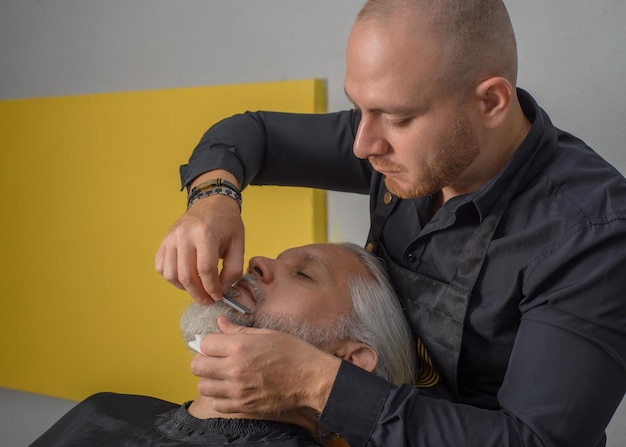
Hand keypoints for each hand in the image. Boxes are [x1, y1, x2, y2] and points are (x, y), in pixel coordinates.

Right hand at [156, 176, 244, 303]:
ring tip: (198, 288)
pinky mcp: (163, 241)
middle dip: (198, 294)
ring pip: (171, 274)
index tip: (218, 296)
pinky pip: (161, 267)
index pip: (205, 269)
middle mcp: (184, 235)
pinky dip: (172, 278)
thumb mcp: (238, 244)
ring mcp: (170, 238)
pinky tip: (186, 278)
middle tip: (208, 300)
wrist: (211, 203)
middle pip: (186, 275)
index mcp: (205, 234)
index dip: (212, 288)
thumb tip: (222, 290)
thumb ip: (233, 269)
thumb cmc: (227, 223)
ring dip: (184, 288)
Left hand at [191, 317, 340, 413]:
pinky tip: (231, 389)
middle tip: (216, 359)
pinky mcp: (243, 405)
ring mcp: (237, 390)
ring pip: (203, 386)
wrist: (310, 378)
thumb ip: (238, 330)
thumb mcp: (266, 333)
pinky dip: (220, 397)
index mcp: (239, 346)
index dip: (209, 342)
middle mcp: (234, 368)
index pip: (204, 343)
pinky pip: (217, 404)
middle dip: (204, 360)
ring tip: (223, 375)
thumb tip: (220, 322)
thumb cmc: (292, 352)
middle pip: (197, 366)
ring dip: (210, 380)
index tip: (217, 344)